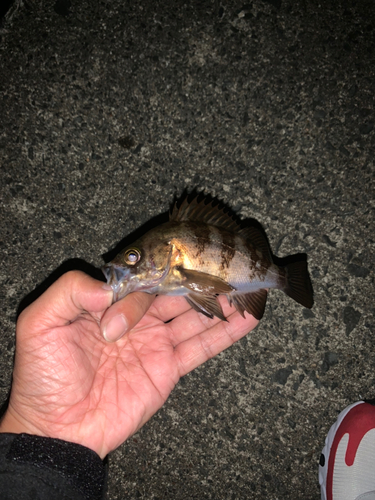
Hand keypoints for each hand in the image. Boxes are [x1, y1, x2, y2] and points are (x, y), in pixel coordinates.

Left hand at [0, 271, 257, 458]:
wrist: (58, 428)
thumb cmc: (43, 376)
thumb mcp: (40, 324)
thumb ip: (70, 291)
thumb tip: (111, 285)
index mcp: (110, 302)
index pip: (144, 275)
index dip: (167, 263)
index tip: (191, 248)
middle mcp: (137, 318)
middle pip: (175, 291)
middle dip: (202, 276)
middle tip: (229, 262)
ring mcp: (156, 342)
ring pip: (194, 314)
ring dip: (220, 300)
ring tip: (247, 283)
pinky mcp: (169, 367)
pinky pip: (201, 346)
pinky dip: (226, 333)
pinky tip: (247, 318)